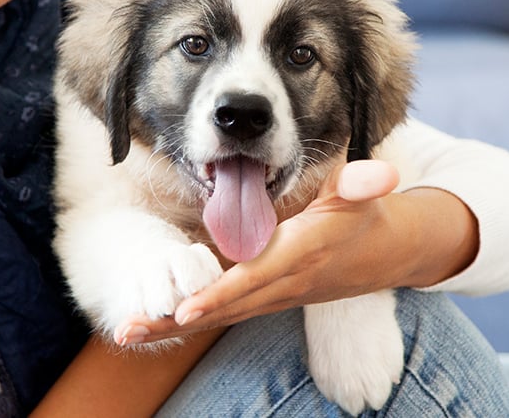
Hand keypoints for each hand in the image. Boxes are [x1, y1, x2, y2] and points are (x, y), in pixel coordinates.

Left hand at [114, 159, 407, 345]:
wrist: (382, 255)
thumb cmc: (364, 216)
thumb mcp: (366, 194)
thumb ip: (365, 182)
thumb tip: (378, 176)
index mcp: (300, 252)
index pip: (256, 277)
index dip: (221, 293)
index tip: (186, 308)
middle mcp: (283, 282)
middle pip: (225, 306)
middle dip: (177, 318)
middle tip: (130, 327)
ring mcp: (273, 296)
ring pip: (218, 315)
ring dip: (171, 325)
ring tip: (126, 331)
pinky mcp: (264, 299)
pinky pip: (222, 314)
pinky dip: (186, 323)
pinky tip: (150, 326)